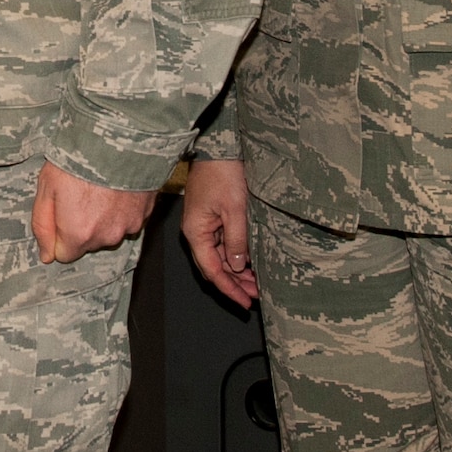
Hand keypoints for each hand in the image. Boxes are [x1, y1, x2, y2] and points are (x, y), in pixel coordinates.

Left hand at [31, 161, 157, 264]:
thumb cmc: (78, 157)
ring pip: (109, 231)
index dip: (59, 234)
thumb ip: (43, 226)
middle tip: (79, 193)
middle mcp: (106, 236)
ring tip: (100, 187)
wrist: (118, 136)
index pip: (65, 255)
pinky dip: (122, 209)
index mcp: (79, 233)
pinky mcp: (146, 213)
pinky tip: (117, 187)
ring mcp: (129, 225)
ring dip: (104, 217)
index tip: (61, 210)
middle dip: (81, 225)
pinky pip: (128, 219)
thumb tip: (46, 255)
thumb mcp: (46, 188)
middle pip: (88, 243)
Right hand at [181, 159, 258, 307]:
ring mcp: (202, 224)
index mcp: (195, 232)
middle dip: (234, 283)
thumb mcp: (235, 211)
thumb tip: (236, 266)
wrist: (218, 148)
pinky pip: (221, 244)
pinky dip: (234, 255)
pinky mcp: (210, 217)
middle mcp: (195, 231)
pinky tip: (248, 262)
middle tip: (255, 296)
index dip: (228, 289)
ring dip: (235, 271)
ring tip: (255, 283)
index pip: (211, 271)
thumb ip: (236, 242)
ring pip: (218, 257)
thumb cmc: (222, 173)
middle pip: (213, 267)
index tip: (245, 302)